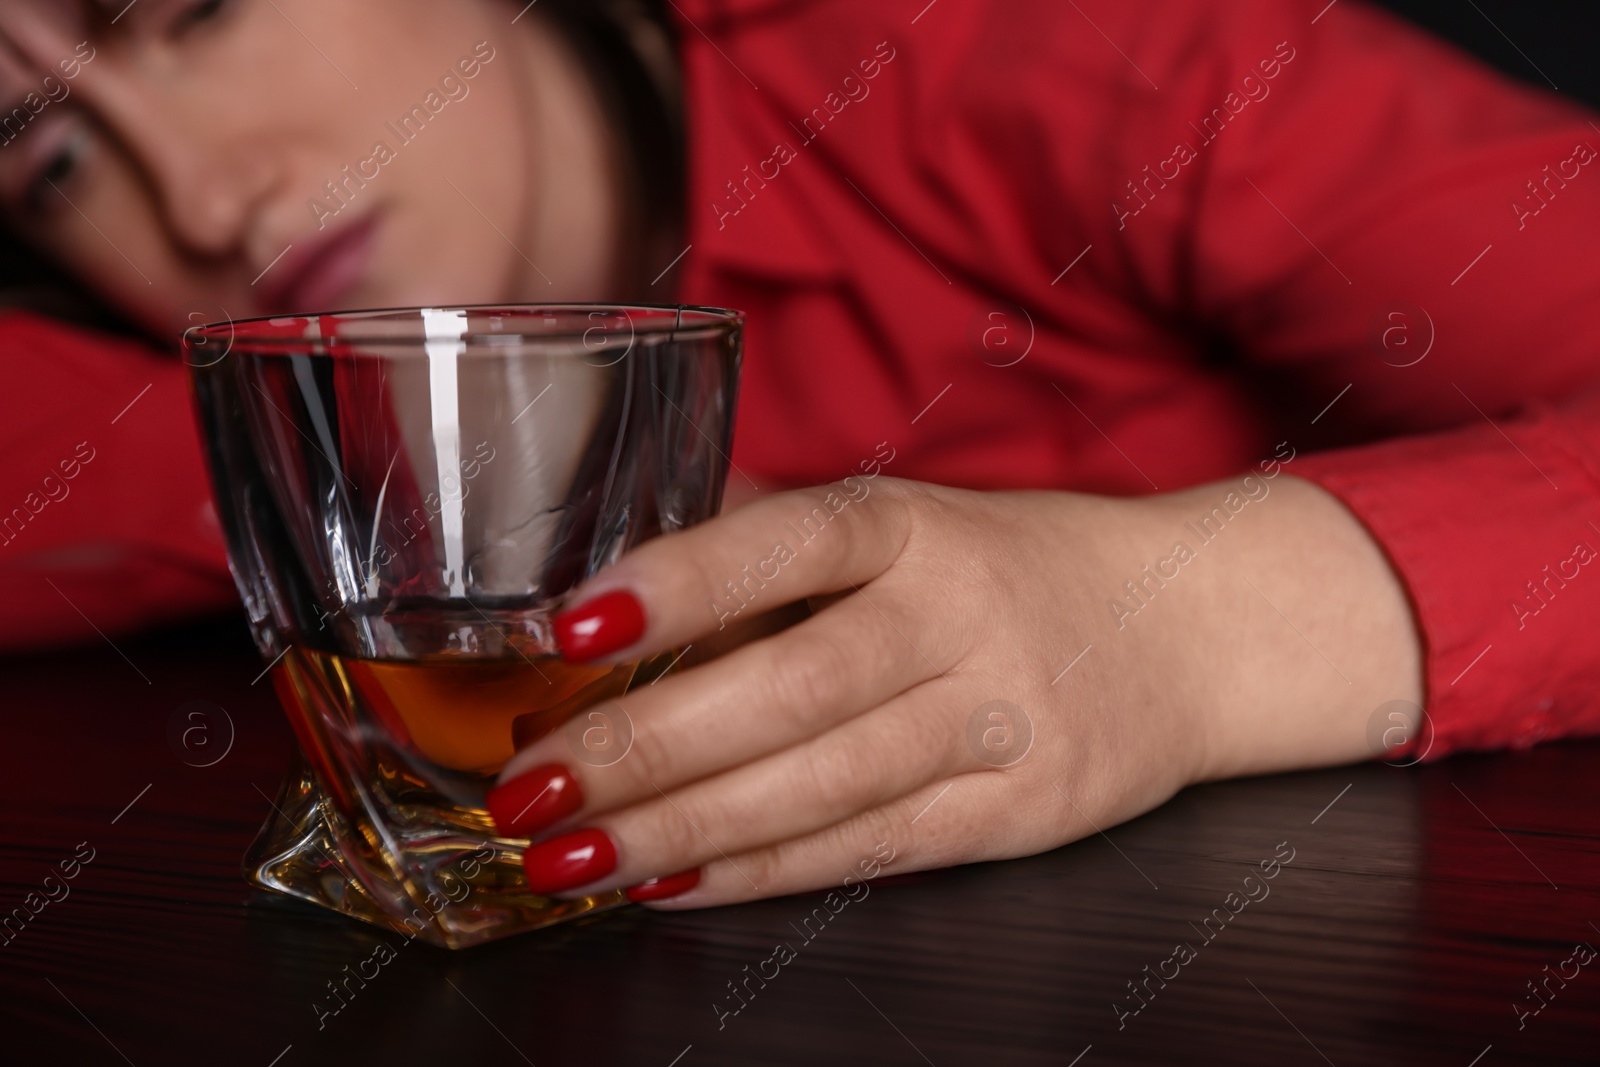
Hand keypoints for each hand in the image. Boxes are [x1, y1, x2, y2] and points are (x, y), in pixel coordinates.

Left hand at [486, 470, 1420, 906]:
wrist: (1186, 628)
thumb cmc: (1011, 568)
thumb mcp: (911, 523)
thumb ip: (779, 550)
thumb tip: (620, 587)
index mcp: (917, 526)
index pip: (790, 544)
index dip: (682, 581)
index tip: (574, 624)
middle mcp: (961, 616)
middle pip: (794, 690)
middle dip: (649, 746)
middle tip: (534, 785)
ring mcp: (999, 721)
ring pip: (824, 786)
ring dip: (685, 826)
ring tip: (573, 854)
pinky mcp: (1019, 810)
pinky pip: (871, 849)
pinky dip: (762, 870)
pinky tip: (672, 880)